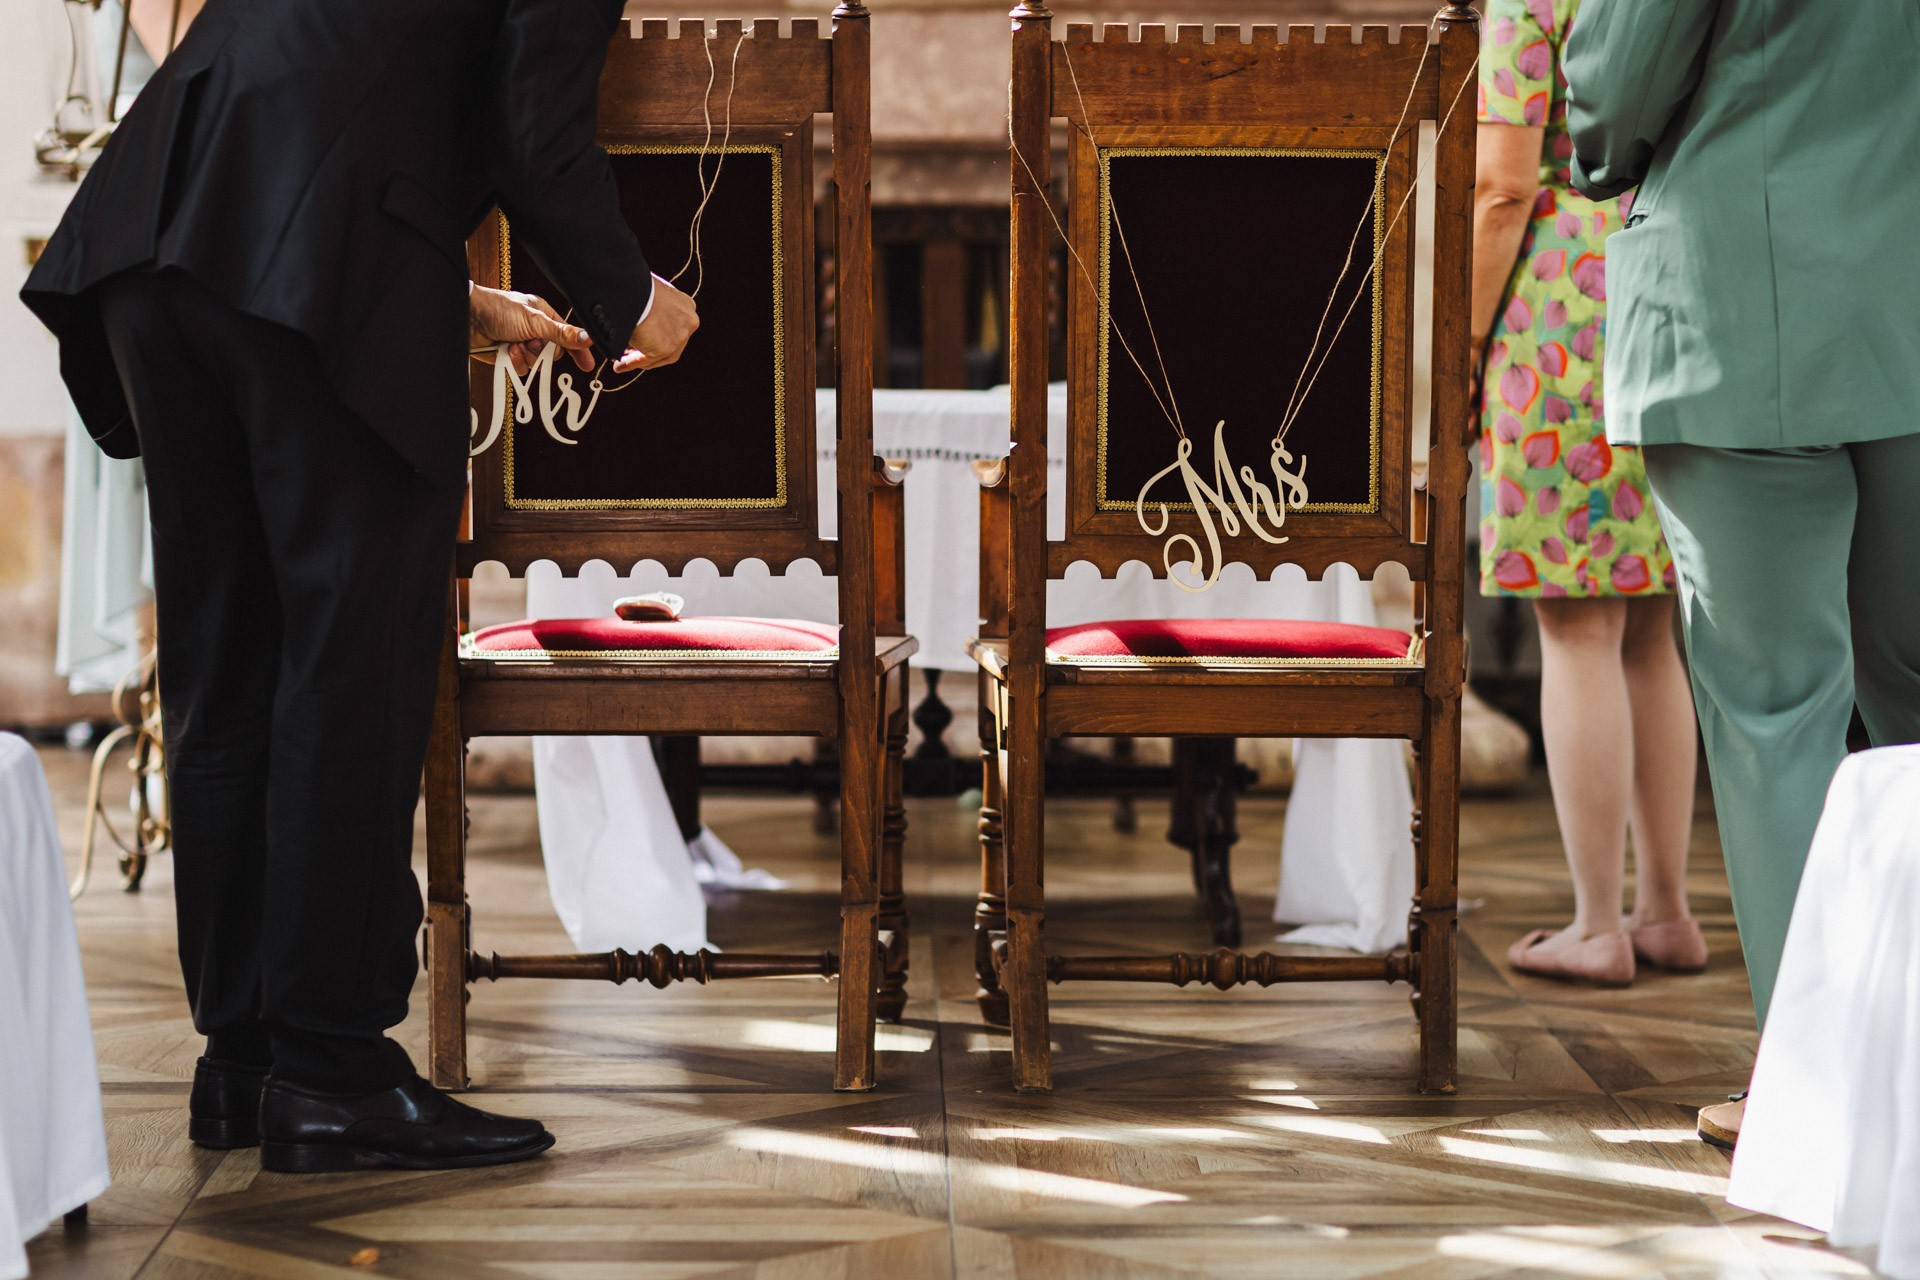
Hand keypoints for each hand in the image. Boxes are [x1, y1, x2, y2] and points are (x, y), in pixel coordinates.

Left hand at [469, 285, 593, 374]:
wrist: (467, 318)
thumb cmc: (498, 309)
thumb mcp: (535, 321)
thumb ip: (562, 333)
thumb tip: (588, 338)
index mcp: (544, 316)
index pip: (568, 336)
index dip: (578, 350)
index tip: (587, 365)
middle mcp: (534, 330)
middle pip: (553, 354)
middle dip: (543, 352)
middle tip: (533, 343)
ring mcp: (521, 344)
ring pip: (536, 364)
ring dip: (526, 356)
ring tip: (514, 344)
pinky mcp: (508, 357)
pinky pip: (522, 369)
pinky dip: (515, 362)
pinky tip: (506, 350)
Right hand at [613, 275, 697, 372]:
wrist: (631, 289)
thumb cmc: (635, 286)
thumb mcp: (650, 293)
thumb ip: (651, 307)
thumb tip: (639, 320)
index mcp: (686, 305)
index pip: (673, 326)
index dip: (656, 336)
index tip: (642, 340)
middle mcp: (688, 322)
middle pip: (669, 344)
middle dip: (648, 351)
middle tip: (629, 353)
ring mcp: (679, 337)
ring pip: (658, 356)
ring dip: (638, 360)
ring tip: (620, 361)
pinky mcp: (666, 349)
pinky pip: (646, 361)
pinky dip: (631, 364)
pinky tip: (619, 365)